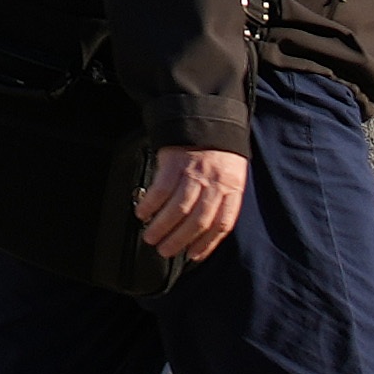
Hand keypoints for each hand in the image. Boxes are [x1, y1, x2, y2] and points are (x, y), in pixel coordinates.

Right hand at [130, 138, 249, 264]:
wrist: (207, 118)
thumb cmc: (220, 153)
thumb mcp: (232, 176)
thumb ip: (222, 201)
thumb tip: (203, 233)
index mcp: (232, 189)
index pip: (222, 224)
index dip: (206, 244)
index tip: (192, 256)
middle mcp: (215, 183)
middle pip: (197, 220)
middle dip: (179, 240)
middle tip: (164, 252)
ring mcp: (194, 173)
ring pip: (178, 209)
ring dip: (162, 227)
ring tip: (150, 238)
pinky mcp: (174, 162)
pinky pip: (160, 190)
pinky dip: (150, 205)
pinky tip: (142, 214)